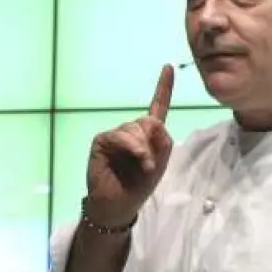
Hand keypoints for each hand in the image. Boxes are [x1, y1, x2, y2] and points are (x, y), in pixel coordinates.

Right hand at [85, 64, 174, 225]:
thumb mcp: (160, 164)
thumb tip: (154, 122)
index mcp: (148, 134)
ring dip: (144, 149)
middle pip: (147, 121)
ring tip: (144, 167)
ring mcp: (116, 135)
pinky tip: (139, 160)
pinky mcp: (102, 141)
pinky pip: (120, 136)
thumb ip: (163, 142)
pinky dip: (133, 148)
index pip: (157, 106)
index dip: (164, 86)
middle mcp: (131, 131)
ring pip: (135, 128)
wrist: (119, 205)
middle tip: (151, 163)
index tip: (168, 66)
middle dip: (153, 142)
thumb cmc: (139, 186)